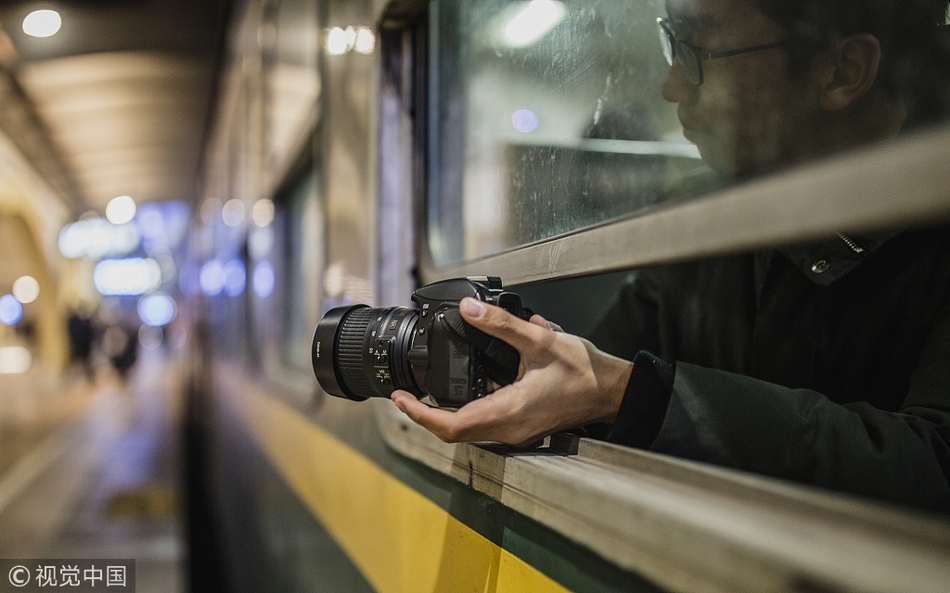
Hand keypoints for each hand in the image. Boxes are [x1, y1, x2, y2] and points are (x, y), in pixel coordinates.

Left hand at [391, 297, 632, 445]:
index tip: (401, 398)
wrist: (613, 391)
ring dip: (444, 413)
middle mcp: (509, 429)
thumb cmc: (585, 372)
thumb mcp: (540, 340)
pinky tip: (462, 388)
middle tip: (406, 394)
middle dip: (425, 414)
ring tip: (426, 391)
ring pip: (468, 430)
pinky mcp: (522, 426)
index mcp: (509, 412)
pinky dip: (466, 410)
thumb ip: (501, 326)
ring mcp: (516, 431)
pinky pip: (484, 424)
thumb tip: (469, 310)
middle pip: (454, 433)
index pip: (451, 426)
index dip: (420, 414)